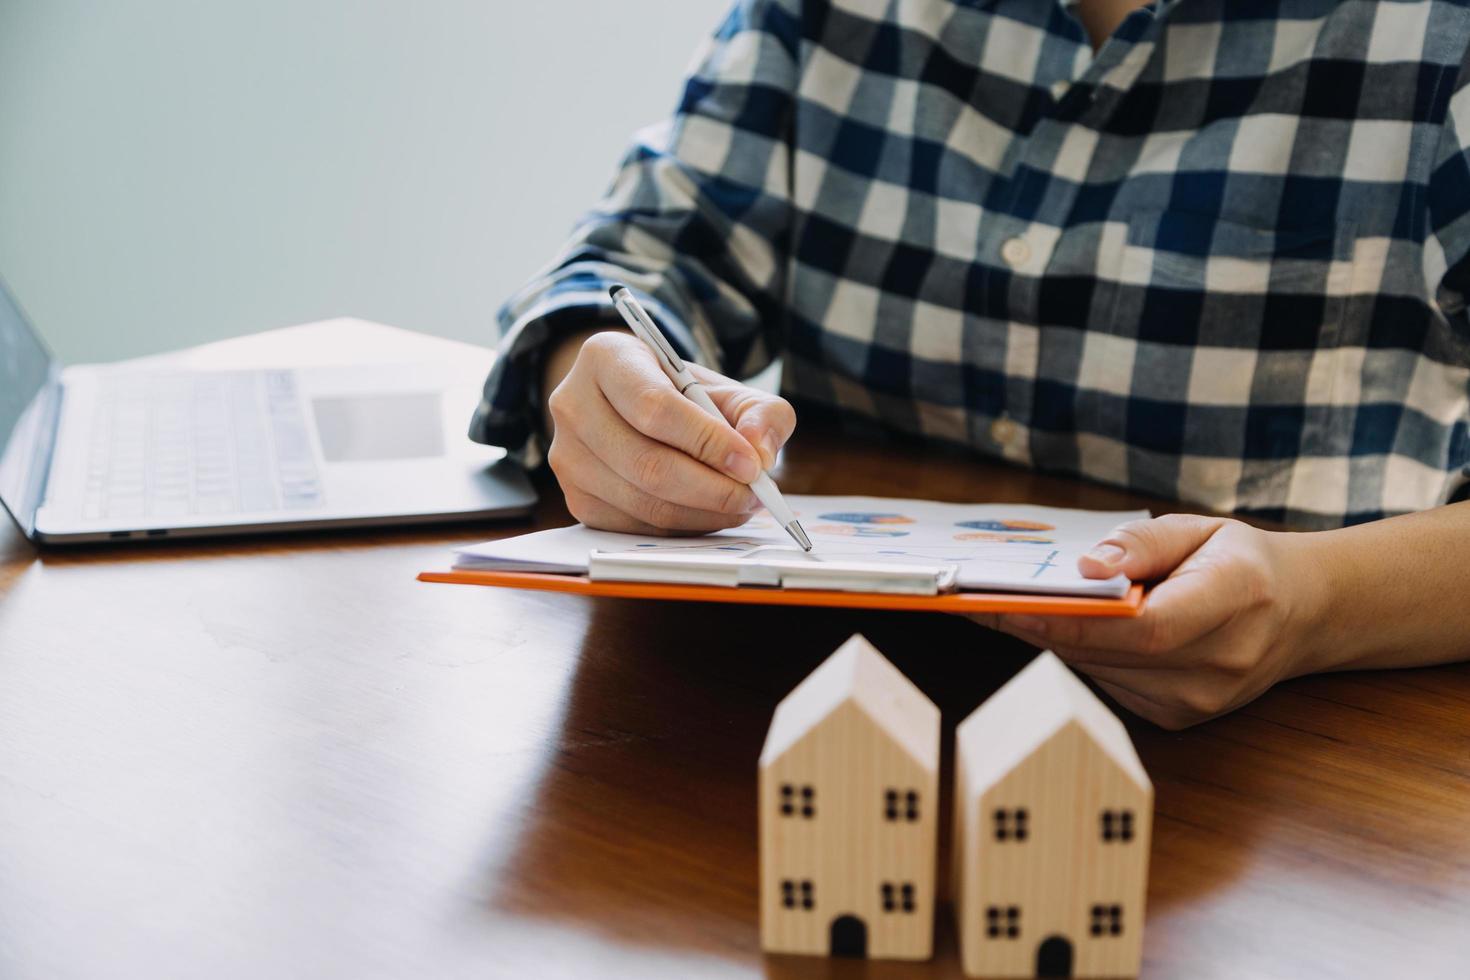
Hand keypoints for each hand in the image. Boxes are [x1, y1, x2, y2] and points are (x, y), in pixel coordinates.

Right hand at [545, 331, 795, 533]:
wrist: (634, 409)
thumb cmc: (681, 396)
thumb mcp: (726, 388)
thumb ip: (760, 412)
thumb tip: (760, 454)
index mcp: (606, 358)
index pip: (654, 407)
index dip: (707, 441)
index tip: (750, 463)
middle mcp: (573, 405)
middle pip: (647, 463)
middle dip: (712, 488)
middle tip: (754, 495)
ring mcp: (568, 458)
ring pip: (643, 502)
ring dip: (704, 512)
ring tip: (740, 504)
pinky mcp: (577, 500)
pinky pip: (636, 526)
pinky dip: (683, 526)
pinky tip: (708, 512)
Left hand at [971, 514, 1329, 728]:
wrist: (1304, 616)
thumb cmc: (1245, 564)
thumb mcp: (1201, 528)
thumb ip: (1142, 543)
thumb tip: (1085, 565)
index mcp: (1236, 599)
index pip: (1141, 626)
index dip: (1070, 620)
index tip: (1006, 602)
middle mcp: (1220, 662)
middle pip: (1107, 653)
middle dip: (1034, 625)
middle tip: (971, 597)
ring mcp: (1199, 701)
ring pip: (1098, 671)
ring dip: (1048, 641)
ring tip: (994, 606)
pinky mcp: (1177, 718)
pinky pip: (1108, 684)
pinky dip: (1078, 656)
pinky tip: (1052, 628)